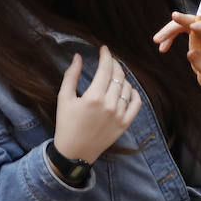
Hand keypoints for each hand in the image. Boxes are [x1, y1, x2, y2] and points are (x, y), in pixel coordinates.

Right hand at [54, 46, 142, 162]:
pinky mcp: (125, 123)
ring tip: (114, 76)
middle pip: (118, 76)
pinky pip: (136, 104)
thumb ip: (71, 75)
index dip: (106, 56)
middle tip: (109, 60)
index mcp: (93, 97)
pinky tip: (128, 90)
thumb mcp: (64, 98)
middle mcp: (109, 104)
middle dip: (114, 64)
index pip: (105, 69)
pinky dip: (134, 94)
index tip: (104, 49)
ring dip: (122, 78)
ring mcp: (120, 115)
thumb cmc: (66, 123)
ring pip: (128, 88)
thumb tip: (78, 56)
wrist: (75, 151)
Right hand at [154, 12, 200, 91]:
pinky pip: (180, 27)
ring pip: (186, 22)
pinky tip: (162, 47)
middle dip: (184, 20)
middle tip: (173, 18)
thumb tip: (190, 53)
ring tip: (157, 41)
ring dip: (171, 29)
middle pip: (199, 21)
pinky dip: (170, 35)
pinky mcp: (195, 31)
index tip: (193, 26)